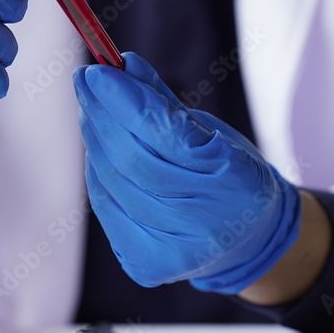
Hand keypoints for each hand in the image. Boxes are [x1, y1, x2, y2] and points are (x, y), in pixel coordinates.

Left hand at [72, 51, 301, 293]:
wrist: (248, 240)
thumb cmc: (229, 173)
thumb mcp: (212, 132)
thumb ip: (165, 103)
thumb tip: (122, 66)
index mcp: (236, 181)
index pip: (166, 135)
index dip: (126, 101)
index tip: (98, 71)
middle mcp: (207, 224)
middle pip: (131, 160)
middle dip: (102, 114)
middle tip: (85, 81)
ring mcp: (175, 252)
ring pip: (112, 183)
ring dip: (95, 140)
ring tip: (91, 109)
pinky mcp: (147, 266)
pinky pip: (106, 206)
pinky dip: (97, 172)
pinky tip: (97, 147)